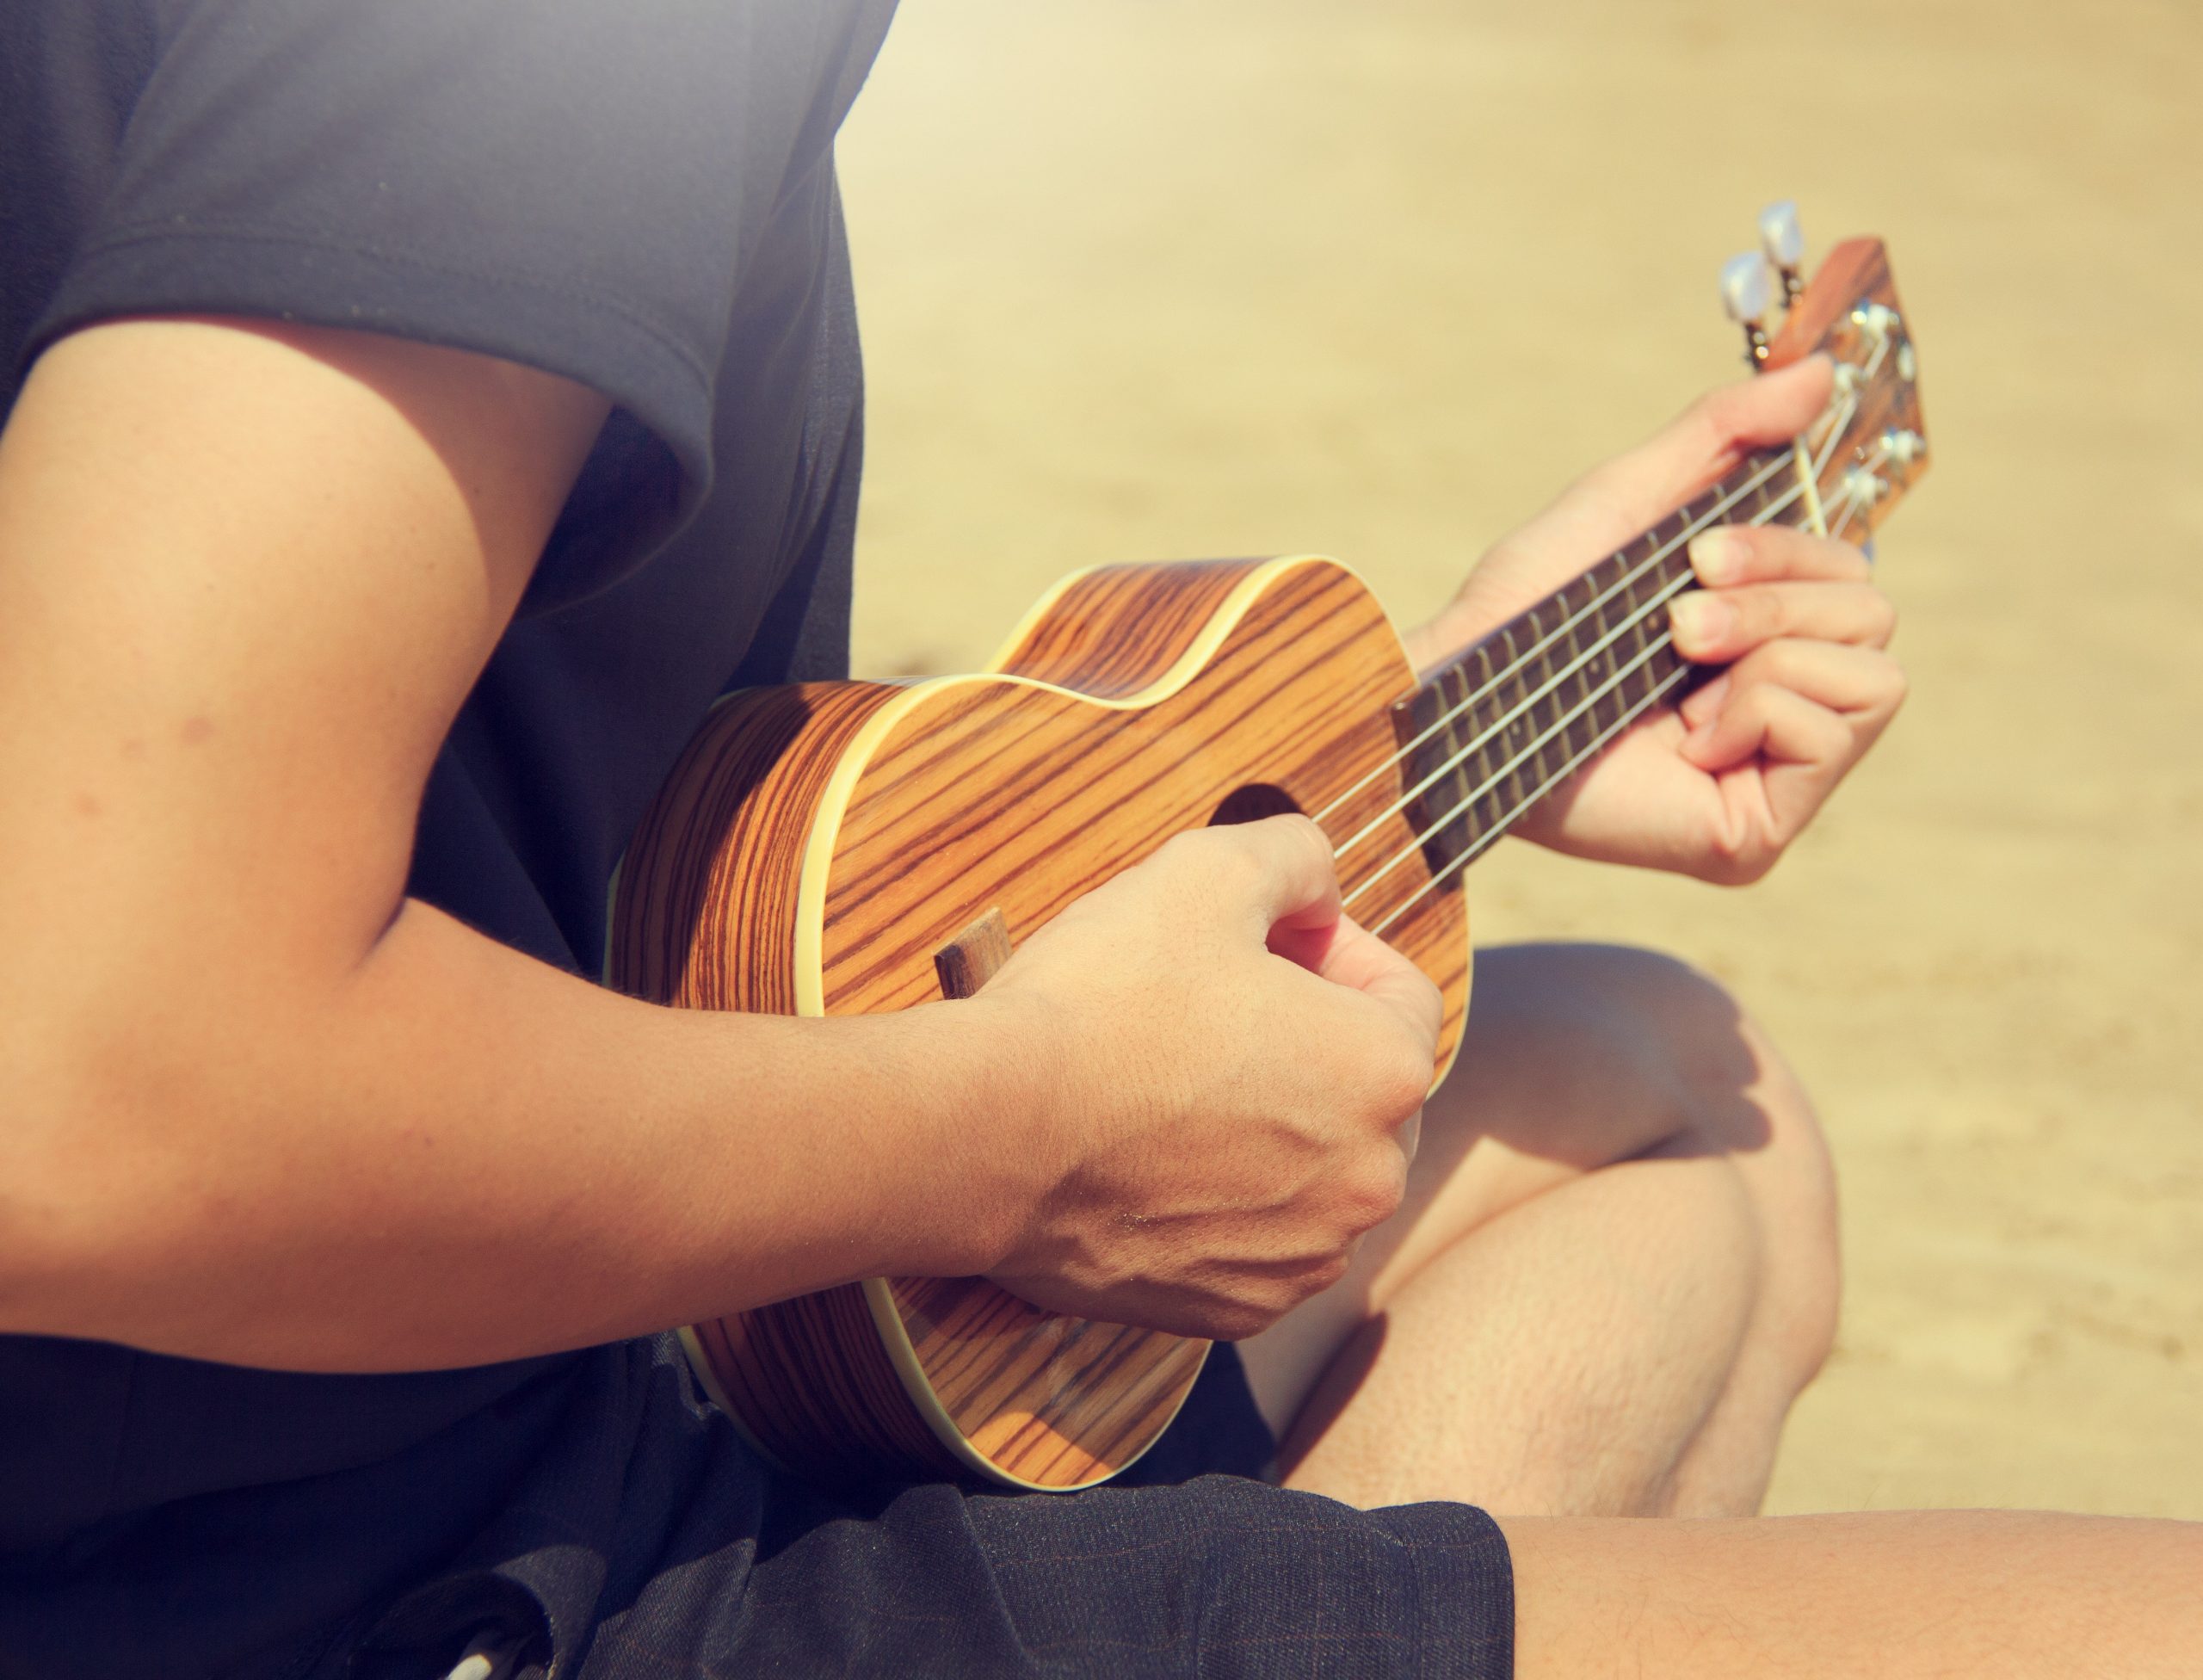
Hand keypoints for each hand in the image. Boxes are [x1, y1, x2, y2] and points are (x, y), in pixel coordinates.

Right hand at [971, 815, 1439, 1339]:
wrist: (985, 1137)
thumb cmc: (1098, 1002)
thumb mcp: (1205, 871)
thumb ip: (1294, 855)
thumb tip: (1319, 885)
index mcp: (1384, 1073)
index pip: (1401, 994)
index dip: (1331, 949)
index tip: (1263, 943)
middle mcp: (1370, 1182)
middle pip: (1362, 1089)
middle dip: (1306, 1041)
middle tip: (1212, 1006)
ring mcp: (1302, 1258)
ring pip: (1311, 1170)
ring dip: (1267, 1124)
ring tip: (1173, 1082)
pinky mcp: (1233, 1311)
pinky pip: (1254, 1241)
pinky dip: (1221, 1201)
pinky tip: (1152, 1156)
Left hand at [1405, 356, 1905, 883]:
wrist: (1463, 697)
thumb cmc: (1527, 610)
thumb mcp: (1630, 500)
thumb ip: (1722, 434)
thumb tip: (1819, 372)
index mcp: (1757, 635)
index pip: (1852, 572)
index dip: (1788, 549)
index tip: (1697, 558)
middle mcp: (1777, 705)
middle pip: (1874, 612)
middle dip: (1773, 600)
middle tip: (1678, 626)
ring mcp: (1773, 776)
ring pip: (1874, 674)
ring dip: (1766, 651)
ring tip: (1680, 675)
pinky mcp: (1758, 834)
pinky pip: (1834, 735)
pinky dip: (1757, 714)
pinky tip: (1687, 743)